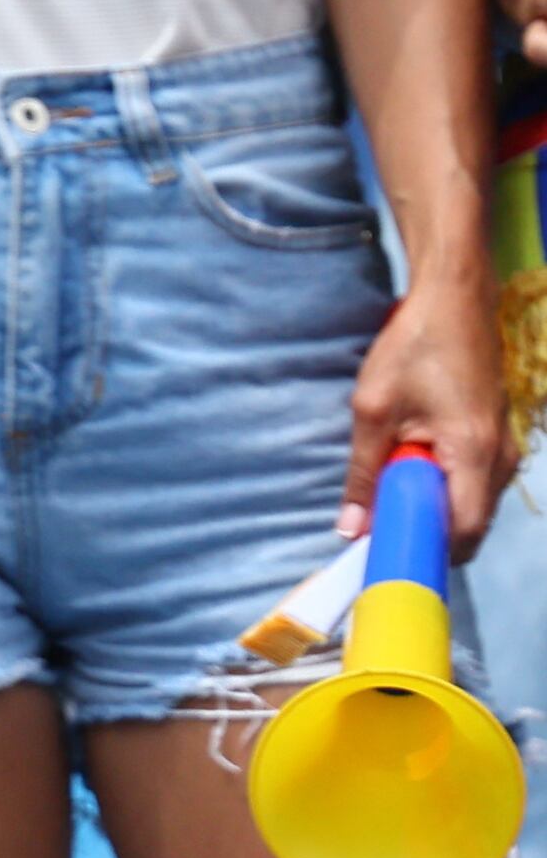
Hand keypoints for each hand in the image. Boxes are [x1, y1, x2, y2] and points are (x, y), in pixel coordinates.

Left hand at [347, 260, 510, 550]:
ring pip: (473, 503)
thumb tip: (351, 527)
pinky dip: (446, 488)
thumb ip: (363, 471)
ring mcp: (506, 447)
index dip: (428, 550)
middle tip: (383, 534)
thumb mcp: (373, 409)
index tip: (390, 557)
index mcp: (476, 453)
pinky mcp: (497, 437)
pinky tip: (410, 476)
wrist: (454, 300)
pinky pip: (475, 481)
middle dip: (429, 533)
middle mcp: (503, 458)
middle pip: (472, 522)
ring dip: (435, 508)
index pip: (464, 530)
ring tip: (389, 502)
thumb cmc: (413, 348)